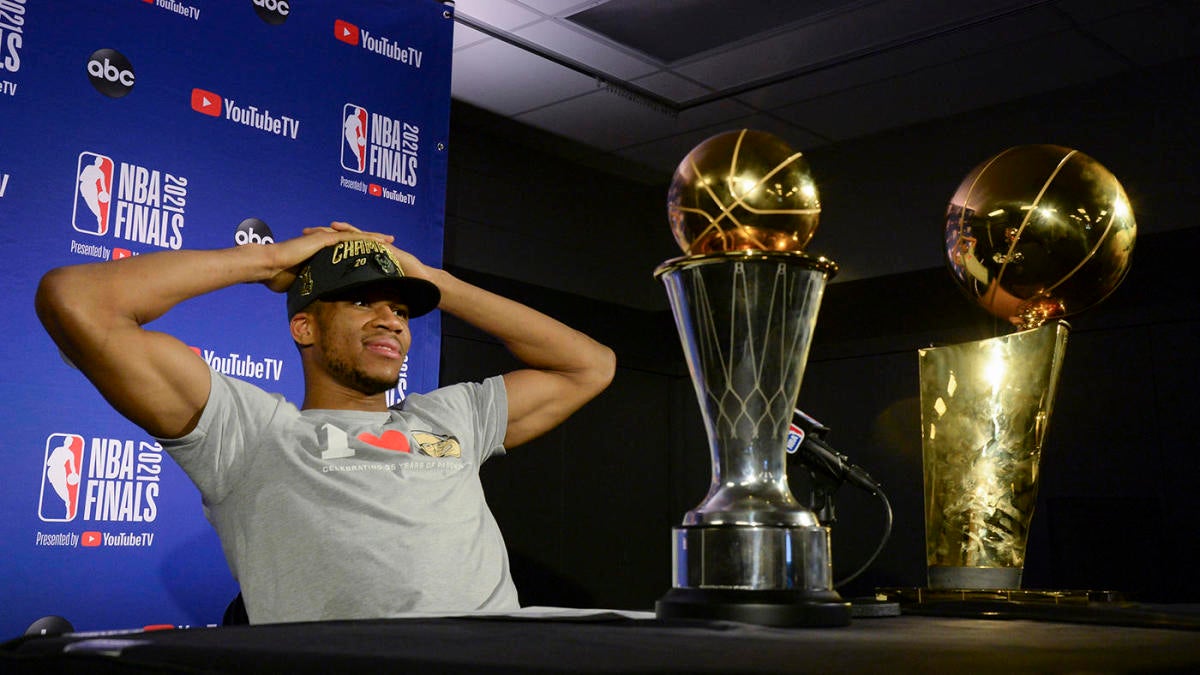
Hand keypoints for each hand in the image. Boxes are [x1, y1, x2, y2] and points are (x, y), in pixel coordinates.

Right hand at [261, 224, 392, 292]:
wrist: (268, 267)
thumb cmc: (277, 277)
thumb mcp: (300, 284)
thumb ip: (310, 287)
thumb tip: (312, 302)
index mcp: (321, 252)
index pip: (346, 252)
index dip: (361, 254)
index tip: (375, 258)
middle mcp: (324, 243)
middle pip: (354, 242)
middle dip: (372, 243)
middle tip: (390, 244)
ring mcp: (325, 239)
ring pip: (355, 237)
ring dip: (373, 238)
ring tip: (389, 240)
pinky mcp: (324, 239)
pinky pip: (349, 238)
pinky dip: (364, 239)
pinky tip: (377, 240)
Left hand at [306, 221, 435, 283]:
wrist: (421, 278)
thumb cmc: (402, 284)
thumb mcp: (375, 288)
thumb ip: (360, 292)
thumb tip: (342, 306)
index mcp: (360, 259)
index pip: (336, 251)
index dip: (320, 248)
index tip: (302, 249)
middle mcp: (364, 250)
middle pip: (339, 240)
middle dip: (321, 235)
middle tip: (304, 232)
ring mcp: (373, 245)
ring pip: (349, 235)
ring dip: (332, 230)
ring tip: (317, 228)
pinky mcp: (380, 244)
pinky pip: (363, 236)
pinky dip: (350, 231)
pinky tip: (337, 228)